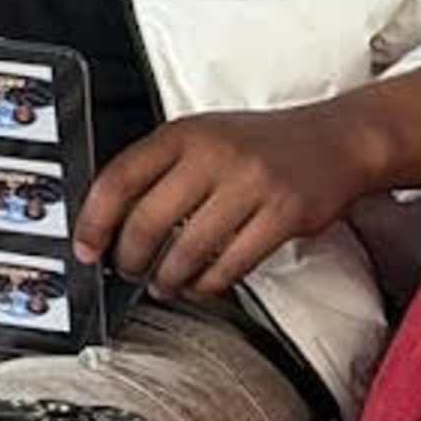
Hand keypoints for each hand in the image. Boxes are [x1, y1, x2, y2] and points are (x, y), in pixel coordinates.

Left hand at [76, 104, 393, 301]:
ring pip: (189, 248)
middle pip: (149, 220)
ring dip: (169, 278)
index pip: (119, 178)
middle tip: (127, 272)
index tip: (85, 248)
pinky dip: (210, 284)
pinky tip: (202, 286)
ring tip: (164, 285)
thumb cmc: (260, 144)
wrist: (335, 140)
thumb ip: (160, 168)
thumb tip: (111, 220)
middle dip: (130, 258)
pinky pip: (234, 263)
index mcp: (182, 134)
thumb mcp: (202, 137)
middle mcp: (213, 155)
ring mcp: (251, 184)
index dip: (94, 220)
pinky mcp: (284, 214)